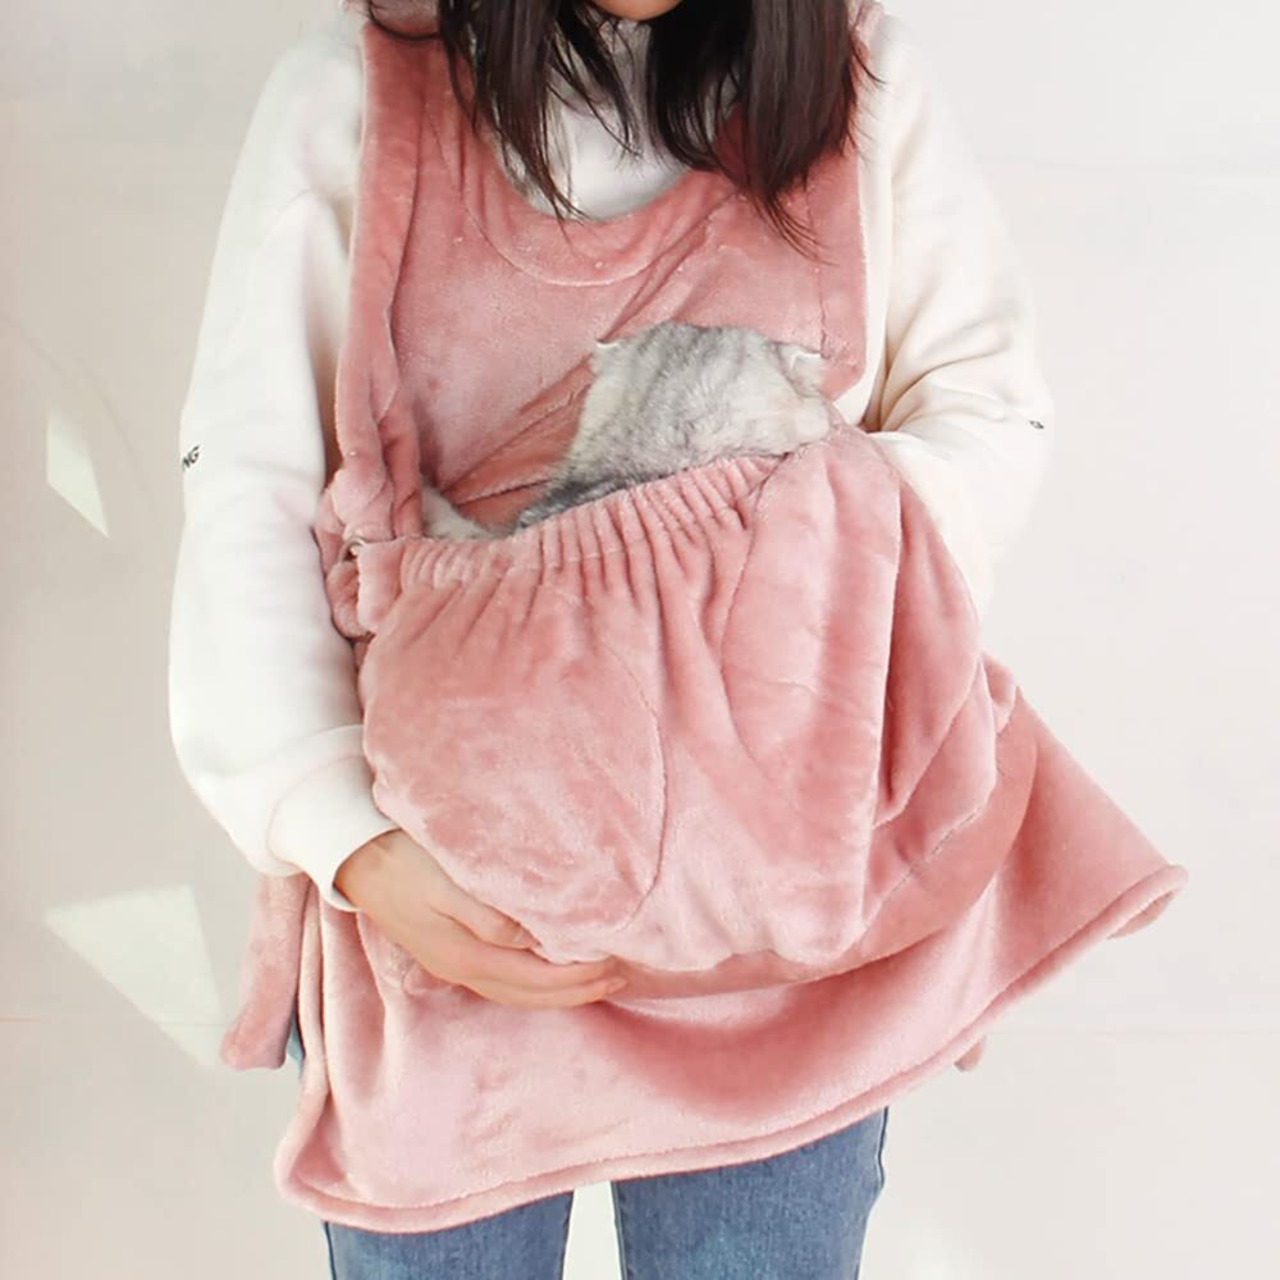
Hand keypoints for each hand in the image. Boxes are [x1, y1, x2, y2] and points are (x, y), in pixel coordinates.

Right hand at [334, 829, 627, 1007]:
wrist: (352, 853)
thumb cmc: (404, 858)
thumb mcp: (447, 884)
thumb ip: (491, 917)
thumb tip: (536, 942)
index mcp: (465, 955)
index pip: (536, 979)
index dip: (579, 976)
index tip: (617, 963)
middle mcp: (459, 968)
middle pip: (528, 994)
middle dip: (575, 991)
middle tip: (620, 977)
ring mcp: (449, 962)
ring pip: (514, 991)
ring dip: (555, 990)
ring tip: (592, 977)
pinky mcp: (444, 948)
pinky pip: (500, 976)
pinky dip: (531, 979)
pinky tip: (545, 963)